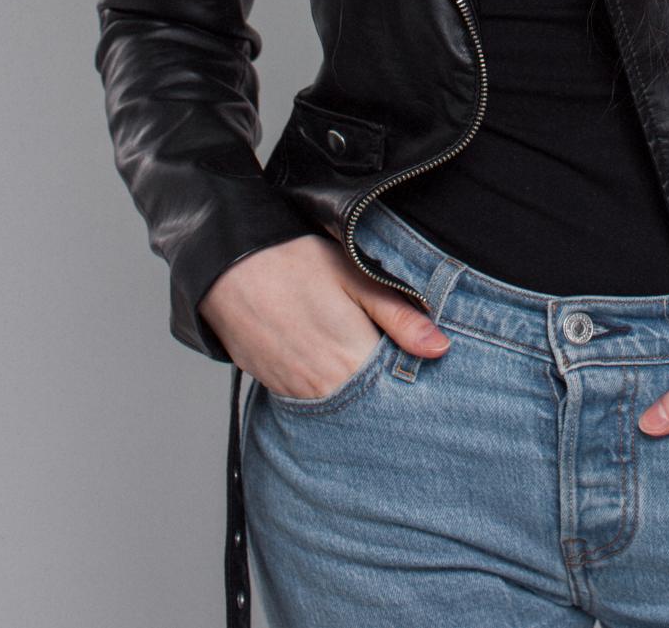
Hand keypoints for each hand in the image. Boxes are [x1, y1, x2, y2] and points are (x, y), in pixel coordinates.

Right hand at [198, 233, 450, 399]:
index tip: (425, 369)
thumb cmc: (296, 263)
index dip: (412, 381)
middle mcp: (324, 389)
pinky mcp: (273, 388)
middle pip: (369, 405)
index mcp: (352, 361)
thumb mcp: (356, 278)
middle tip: (394, 360)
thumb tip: (440, 349)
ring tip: (361, 357)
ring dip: (356, 390)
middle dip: (386, 390)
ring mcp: (295, 393)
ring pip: (340, 405)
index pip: (396, 393)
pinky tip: (331, 361)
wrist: (229, 268)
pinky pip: (311, 400)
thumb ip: (399, 317)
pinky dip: (326, 387)